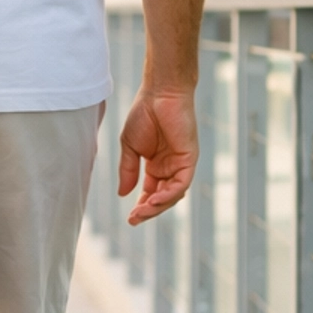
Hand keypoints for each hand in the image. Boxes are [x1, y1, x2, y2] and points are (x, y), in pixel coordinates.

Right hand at [118, 86, 196, 224]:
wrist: (159, 93)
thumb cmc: (144, 113)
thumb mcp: (130, 147)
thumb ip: (127, 170)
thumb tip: (123, 194)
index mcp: (156, 165)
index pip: (151, 193)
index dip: (142, 206)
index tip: (130, 218)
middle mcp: (170, 167)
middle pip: (162, 198)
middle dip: (149, 210)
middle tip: (134, 219)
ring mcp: (181, 164)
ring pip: (173, 194)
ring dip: (158, 206)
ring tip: (141, 211)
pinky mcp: (189, 158)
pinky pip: (181, 183)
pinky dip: (169, 194)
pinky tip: (154, 199)